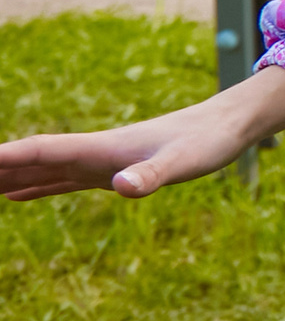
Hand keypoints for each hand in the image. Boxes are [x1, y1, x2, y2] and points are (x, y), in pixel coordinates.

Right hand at [0, 63, 284, 202]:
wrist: (226, 126)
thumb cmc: (207, 143)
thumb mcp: (182, 162)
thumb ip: (151, 175)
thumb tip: (122, 188)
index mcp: (102, 148)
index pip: (42, 151)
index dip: (6, 157)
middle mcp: (94, 152)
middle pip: (32, 160)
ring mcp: (100, 162)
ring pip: (42, 171)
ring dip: (7, 178)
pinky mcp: (111, 171)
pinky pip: (62, 181)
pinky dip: (36, 187)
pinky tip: (16, 194)